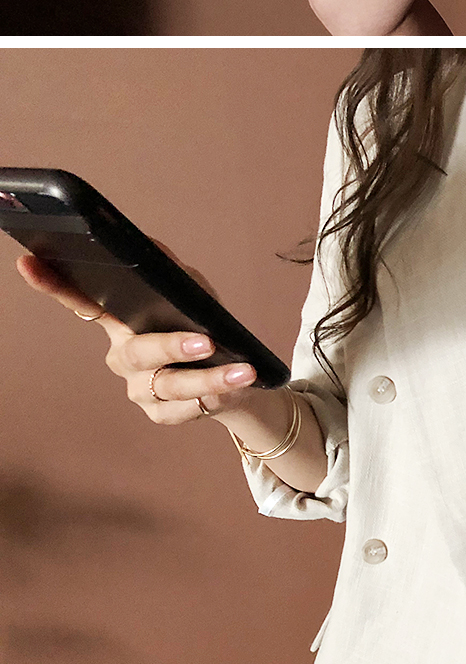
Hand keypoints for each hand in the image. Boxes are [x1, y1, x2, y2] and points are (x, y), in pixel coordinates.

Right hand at [16, 256, 257, 425]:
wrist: (236, 378)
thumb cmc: (204, 327)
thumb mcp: (192, 292)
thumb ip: (171, 271)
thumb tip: (152, 248)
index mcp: (121, 321)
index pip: (82, 301)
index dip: (53, 284)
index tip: (29, 262)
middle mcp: (123, 356)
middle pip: (137, 352)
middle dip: (170, 346)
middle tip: (203, 341)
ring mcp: (139, 389)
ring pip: (169, 385)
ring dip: (208, 377)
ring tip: (239, 370)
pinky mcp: (160, 415)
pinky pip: (185, 410)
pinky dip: (215, 398)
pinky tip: (236, 387)